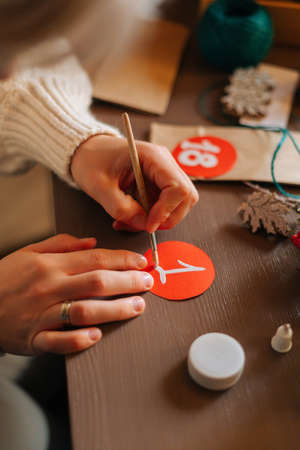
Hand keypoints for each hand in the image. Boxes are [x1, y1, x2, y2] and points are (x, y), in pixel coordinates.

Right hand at [0, 234, 151, 354]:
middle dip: (128, 282)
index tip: (142, 262)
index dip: (123, 260)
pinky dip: (78, 339)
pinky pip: (58, 341)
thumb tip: (92, 241)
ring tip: (137, 307)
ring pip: (84, 311)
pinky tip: (97, 335)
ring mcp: (41, 314)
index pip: (95, 259)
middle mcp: (49, 287)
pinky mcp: (33, 338)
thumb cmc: (4, 278)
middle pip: (97, 283)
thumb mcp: (29, 252)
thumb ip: (62, 244)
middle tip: (148, 283)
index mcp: (50, 265)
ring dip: (114, 310)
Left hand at [71, 135, 198, 231]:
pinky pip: (165, 206)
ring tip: (131, 221)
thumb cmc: (92, 160)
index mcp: (152, 156)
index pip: (178, 187)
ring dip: (158, 220)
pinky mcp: (159, 184)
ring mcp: (164, 173)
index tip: (149, 224)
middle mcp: (164, 163)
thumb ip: (121, 208)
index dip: (167, 210)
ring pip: (178, 205)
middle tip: (143, 225)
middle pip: (186, 197)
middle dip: (167, 218)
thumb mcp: (99, 187)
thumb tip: (144, 225)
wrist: (88, 151)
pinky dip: (151, 218)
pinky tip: (131, 217)